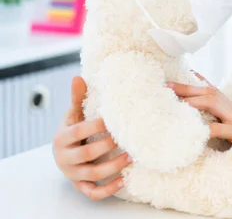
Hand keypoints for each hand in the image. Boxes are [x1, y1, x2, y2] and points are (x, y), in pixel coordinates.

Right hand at [52, 76, 131, 199]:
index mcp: (62, 138)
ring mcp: (72, 174)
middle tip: (127, 138)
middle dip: (107, 147)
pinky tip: (124, 180)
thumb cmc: (74, 130)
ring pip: (92, 175)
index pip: (78, 131)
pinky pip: (93, 192)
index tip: (113, 120)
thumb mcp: (74, 115)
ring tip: (131, 157)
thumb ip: (77, 98)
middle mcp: (64, 158)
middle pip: (86, 154)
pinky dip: (108, 190)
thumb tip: (78, 77)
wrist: (64, 153)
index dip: (95, 126)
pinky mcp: (80, 186)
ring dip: (112, 167)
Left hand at [168, 73, 231, 142]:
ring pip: (213, 103)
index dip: (190, 82)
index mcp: (229, 106)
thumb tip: (198, 115)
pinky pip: (221, 129)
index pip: (208, 88)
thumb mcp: (231, 124)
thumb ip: (216, 117)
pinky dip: (208, 129)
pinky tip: (197, 132)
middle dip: (186, 88)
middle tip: (165, 87)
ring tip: (177, 103)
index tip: (170, 78)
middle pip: (207, 91)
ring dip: (194, 101)